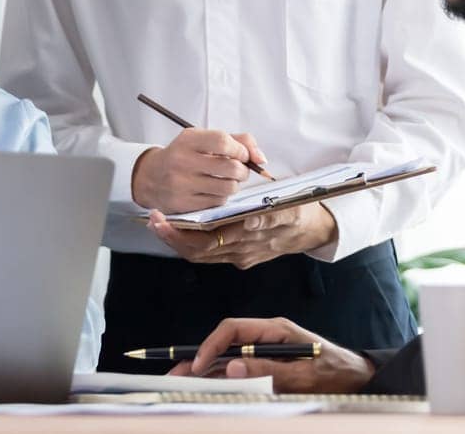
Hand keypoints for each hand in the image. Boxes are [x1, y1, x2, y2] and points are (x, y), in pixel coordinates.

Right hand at [130, 128, 267, 212]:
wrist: (151, 177)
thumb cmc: (184, 156)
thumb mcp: (203, 140)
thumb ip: (236, 141)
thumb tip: (262, 159)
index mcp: (188, 140)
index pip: (223, 141)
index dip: (240, 149)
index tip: (242, 154)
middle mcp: (182, 160)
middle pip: (231, 167)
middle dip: (243, 170)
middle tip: (238, 170)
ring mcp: (182, 184)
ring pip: (228, 187)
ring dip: (234, 184)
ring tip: (225, 180)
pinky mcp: (184, 203)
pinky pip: (218, 202)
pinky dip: (221, 196)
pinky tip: (212, 190)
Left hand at [147, 203, 338, 268]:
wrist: (313, 230)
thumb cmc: (299, 211)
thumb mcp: (292, 207)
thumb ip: (271, 216)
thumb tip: (251, 220)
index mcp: (251, 238)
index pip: (207, 241)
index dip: (181, 234)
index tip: (163, 220)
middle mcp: (241, 251)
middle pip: (197, 251)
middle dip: (171, 237)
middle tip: (152, 219)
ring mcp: (239, 256)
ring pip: (200, 254)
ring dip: (177, 240)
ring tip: (157, 222)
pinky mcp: (239, 256)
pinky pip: (209, 253)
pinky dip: (190, 242)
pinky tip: (177, 227)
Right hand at [166, 317, 374, 392]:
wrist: (362, 378)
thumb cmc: (337, 372)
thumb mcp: (304, 373)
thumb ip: (268, 370)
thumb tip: (233, 367)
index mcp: (275, 330)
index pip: (232, 330)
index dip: (211, 346)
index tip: (198, 365)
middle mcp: (268, 337)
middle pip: (226, 344)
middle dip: (200, 358)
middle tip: (176, 373)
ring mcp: (269, 351)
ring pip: (231, 358)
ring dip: (209, 369)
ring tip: (185, 380)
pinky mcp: (273, 365)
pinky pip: (244, 369)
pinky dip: (226, 377)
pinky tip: (211, 385)